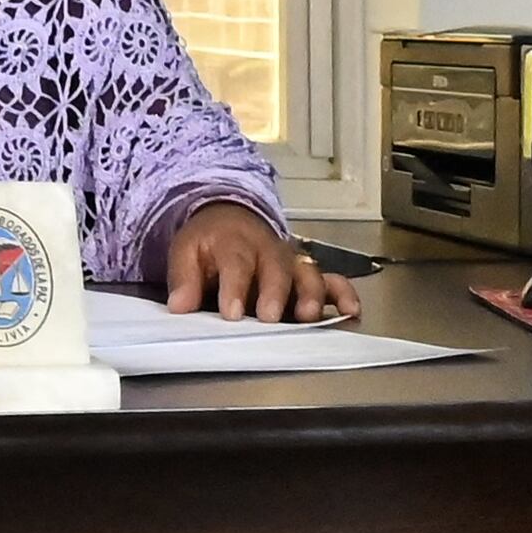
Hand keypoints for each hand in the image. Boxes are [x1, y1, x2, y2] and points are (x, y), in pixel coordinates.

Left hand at [162, 200, 358, 321]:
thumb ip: (184, 279)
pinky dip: (344, 294)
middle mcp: (268, 250)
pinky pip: (331, 280)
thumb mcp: (186, 250)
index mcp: (235, 242)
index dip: (235, 287)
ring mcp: (291, 262)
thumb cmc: (210, 241)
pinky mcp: (307, 274)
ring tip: (310, 316)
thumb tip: (180, 306)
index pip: (236, 262)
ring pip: (307, 274)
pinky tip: (351, 311)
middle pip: (276, 268)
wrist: (231, 216)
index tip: (232, 313)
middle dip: (275, 292)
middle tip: (270, 317)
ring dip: (312, 295)